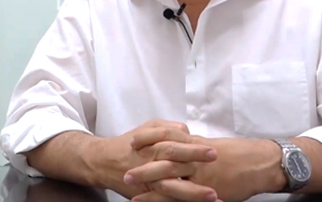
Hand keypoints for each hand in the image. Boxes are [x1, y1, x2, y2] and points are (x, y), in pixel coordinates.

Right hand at [95, 119, 218, 199]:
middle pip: (175, 165)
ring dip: (193, 193)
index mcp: (153, 146)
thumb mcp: (147, 128)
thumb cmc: (129, 144)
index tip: (214, 152)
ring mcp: (150, 182)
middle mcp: (152, 164)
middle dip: (196, 171)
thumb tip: (187, 130)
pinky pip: (165, 200)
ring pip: (173, 188)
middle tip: (216, 172)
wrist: (104, 162)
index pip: (176, 145)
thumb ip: (168, 127)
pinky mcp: (147, 195)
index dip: (195, 149)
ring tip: (213, 197)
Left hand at [126, 133, 282, 201]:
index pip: (168, 136)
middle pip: (163, 156)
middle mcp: (195, 156)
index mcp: (196, 142)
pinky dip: (163, 198)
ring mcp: (200, 173)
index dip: (149, 137)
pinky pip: (181, 194)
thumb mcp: (211, 145)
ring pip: (169, 175)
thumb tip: (179, 141)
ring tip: (128, 185)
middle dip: (142, 161)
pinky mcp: (206, 188)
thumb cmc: (237, 154)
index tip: (133, 139)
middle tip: (123, 166)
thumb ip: (193, 145)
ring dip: (147, 180)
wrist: (259, 163)